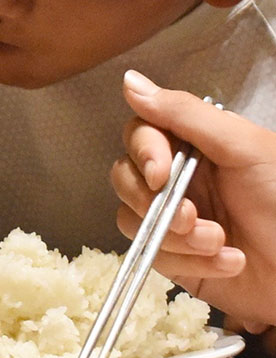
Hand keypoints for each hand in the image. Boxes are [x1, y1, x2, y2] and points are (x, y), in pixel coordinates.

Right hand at [110, 70, 275, 327]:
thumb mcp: (243, 147)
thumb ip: (184, 113)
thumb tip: (131, 83)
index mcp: (197, 145)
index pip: (141, 133)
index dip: (144, 153)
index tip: (161, 174)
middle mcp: (179, 178)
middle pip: (126, 177)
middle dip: (156, 204)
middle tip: (193, 217)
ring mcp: (172, 218)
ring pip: (132, 220)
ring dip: (176, 238)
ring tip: (219, 242)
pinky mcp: (172, 257)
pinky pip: (150, 255)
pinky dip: (189, 262)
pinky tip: (227, 261)